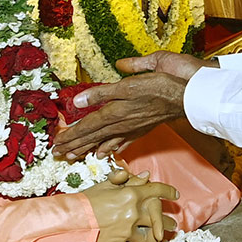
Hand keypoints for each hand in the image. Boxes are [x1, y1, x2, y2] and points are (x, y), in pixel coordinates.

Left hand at [52, 51, 216, 158]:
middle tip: (58, 154)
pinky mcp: (141, 128)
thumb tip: (78, 100)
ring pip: (105, 141)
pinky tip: (108, 153)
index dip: (71, 135)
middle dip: (75, 145)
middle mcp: (120, 124)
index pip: (86, 127)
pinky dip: (113, 147)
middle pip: (92, 137)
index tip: (56, 144)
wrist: (185, 97)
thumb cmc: (158, 87)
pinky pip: (122, 141)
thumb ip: (101, 93)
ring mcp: (131, 128)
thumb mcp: (127, 85)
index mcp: (114, 112)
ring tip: (75, 156)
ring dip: (89, 148)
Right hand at [83, 174, 177, 241]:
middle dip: (167, 223)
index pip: (155, 190)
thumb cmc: (85, 201)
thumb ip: (125, 179)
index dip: (167, 191)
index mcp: (130, 194)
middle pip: (157, 218)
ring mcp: (127, 231)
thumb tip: (146, 175)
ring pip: (148, 238)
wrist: (69, 221)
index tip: (175, 195)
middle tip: (173, 226)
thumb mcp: (104, 185)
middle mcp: (132, 213)